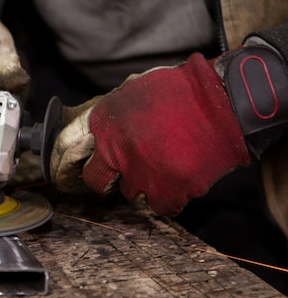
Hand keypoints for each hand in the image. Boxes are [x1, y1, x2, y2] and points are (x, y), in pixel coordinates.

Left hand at [50, 53, 250, 215]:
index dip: (80, 166)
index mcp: (104, 125)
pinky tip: (182, 178)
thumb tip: (85, 127)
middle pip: (99, 182)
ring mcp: (140, 174)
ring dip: (145, 184)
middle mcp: (116, 152)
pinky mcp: (167, 191)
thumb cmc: (182, 92)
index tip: (84, 172)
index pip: (73, 154)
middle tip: (131, 171)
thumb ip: (108, 115)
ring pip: (131, 194)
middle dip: (110, 179)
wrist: (225, 101)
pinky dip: (172, 197)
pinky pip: (162, 206)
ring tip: (166, 164)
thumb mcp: (132, 91)